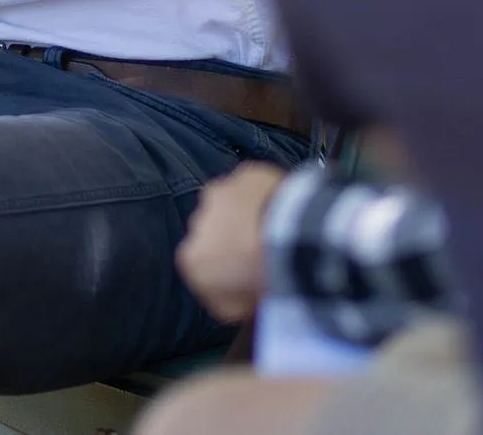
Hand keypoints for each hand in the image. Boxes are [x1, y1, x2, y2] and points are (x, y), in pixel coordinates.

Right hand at [176, 162, 287, 321]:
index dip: (224, 274)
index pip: (202, 269)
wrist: (291, 238)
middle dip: (230, 240)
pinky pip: (252, 185)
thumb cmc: (263, 275)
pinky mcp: (245, 173)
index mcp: (191, 258)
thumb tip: (234, 299)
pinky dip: (263, 195)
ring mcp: (220, 193)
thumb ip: (225, 302)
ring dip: (243, 214)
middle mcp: (197, 222)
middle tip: (259, 253)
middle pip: (213, 233)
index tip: (244, 280)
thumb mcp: (237, 310)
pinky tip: (280, 209)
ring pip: (229, 205)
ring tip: (271, 229)